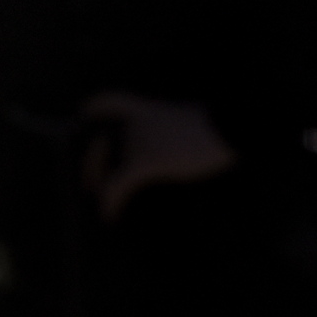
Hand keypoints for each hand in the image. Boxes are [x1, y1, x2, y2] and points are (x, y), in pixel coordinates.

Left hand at [81, 91, 236, 220]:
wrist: (232, 125)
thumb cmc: (223, 126)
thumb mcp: (193, 123)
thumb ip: (172, 133)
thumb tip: (174, 147)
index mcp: (148, 109)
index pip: (110, 100)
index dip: (92, 108)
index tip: (83, 115)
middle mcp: (137, 122)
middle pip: (99, 139)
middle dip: (90, 162)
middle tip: (89, 183)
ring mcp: (139, 140)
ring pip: (106, 165)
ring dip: (100, 186)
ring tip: (102, 204)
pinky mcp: (145, 160)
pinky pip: (117, 184)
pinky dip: (109, 201)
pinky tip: (108, 215)